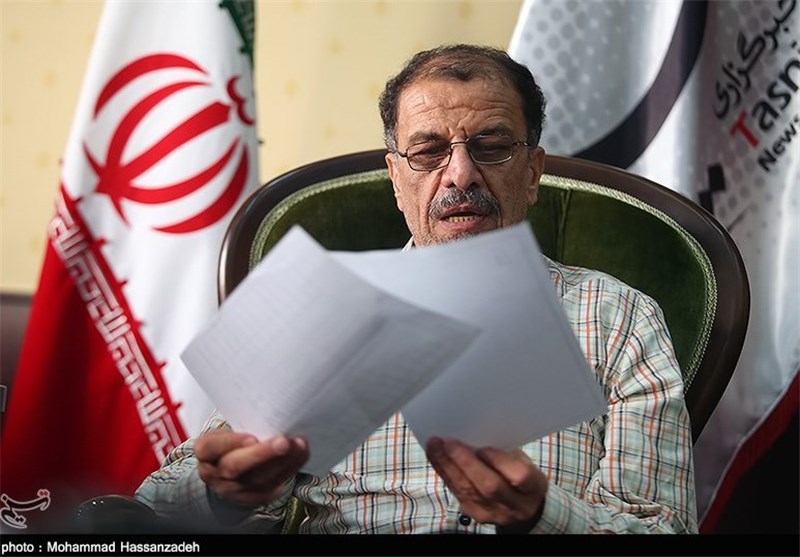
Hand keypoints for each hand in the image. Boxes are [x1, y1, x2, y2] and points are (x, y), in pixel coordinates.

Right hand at [195, 431, 308, 506]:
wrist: (228, 473)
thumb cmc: (231, 443)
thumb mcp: (227, 430)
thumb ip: (242, 423)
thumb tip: (269, 409)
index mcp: (206, 452)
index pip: (211, 448)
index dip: (231, 443)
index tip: (252, 437)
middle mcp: (215, 473)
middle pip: (235, 467)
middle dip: (262, 454)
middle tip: (284, 442)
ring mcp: (233, 489)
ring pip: (258, 479)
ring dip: (283, 461)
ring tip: (298, 445)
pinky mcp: (253, 497)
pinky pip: (272, 486)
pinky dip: (290, 469)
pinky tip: (300, 455)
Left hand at [425, 437, 547, 530]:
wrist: (522, 508)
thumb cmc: (520, 476)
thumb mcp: (523, 462)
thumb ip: (505, 452)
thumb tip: (477, 433)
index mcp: (533, 488)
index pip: (519, 477)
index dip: (500, 461)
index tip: (484, 447)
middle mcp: (515, 506)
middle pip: (489, 486)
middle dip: (465, 462)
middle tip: (449, 442)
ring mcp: (493, 513)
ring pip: (468, 491)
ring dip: (447, 466)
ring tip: (435, 445)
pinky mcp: (474, 514)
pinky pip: (457, 492)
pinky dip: (444, 472)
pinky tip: (436, 457)